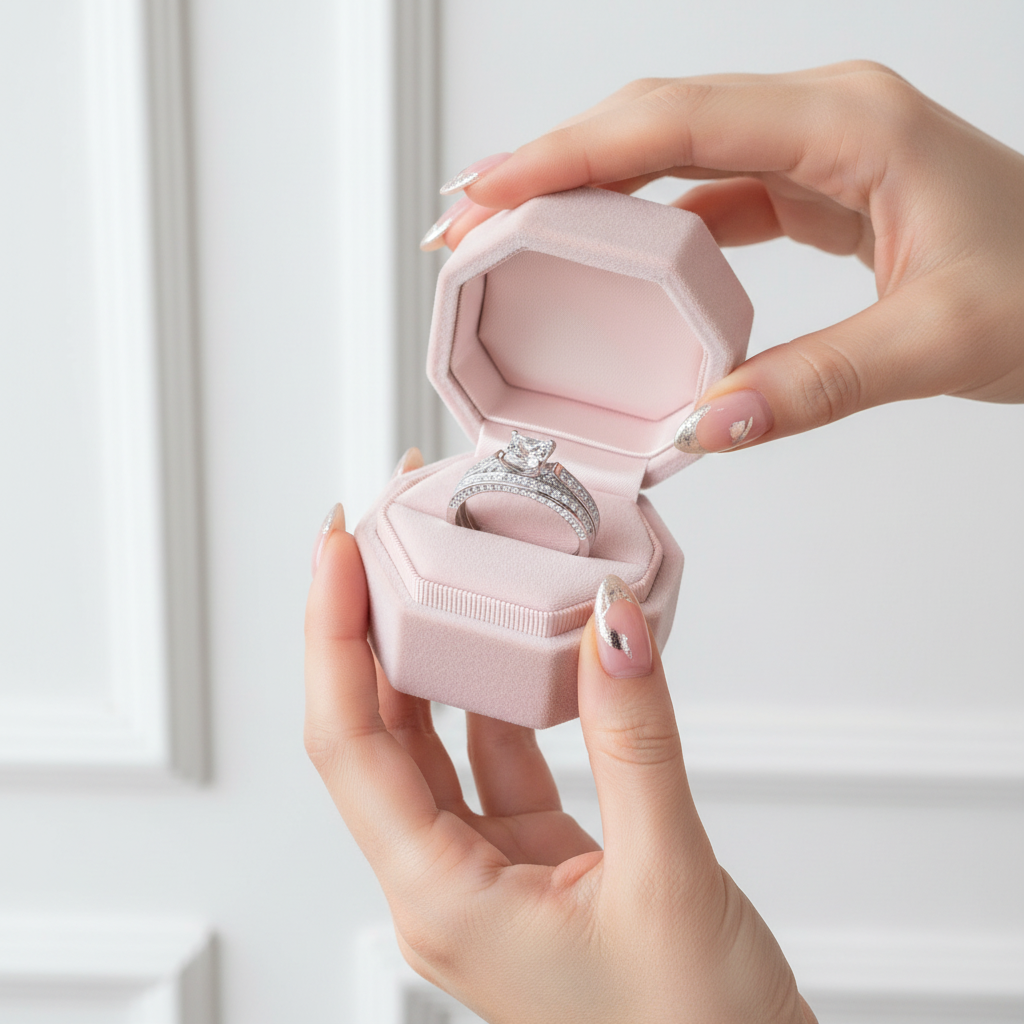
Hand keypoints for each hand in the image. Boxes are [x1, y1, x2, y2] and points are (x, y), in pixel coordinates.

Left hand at [305, 454, 816, 1022]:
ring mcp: (486, 869)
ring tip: (438, 570)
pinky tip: (517, 644)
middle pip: (373, 731)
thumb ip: (633, 740)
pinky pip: (494, 758)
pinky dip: (501, 696)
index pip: (349, 745)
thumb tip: (610, 625)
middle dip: (366, 625)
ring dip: (430, 655)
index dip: (332, 637)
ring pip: (431, 741)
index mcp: (443, 900)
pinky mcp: (532, 859)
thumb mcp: (667, 875)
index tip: (340, 549)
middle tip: (383, 532)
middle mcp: (445, 882)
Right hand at [425, 62, 1023, 452]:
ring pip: (671, 155)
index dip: (568, 155)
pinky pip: (705, 197)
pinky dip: (642, 224)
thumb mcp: (938, 340)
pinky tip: (602, 256)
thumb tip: (699, 427)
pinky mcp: (812, 192)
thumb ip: (813, 384)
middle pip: (653, 122)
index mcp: (848, 124)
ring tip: (509, 230)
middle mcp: (821, 119)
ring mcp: (813, 151)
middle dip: (549, 166)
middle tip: (466, 217)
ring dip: (585, 191)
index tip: (488, 193)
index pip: (675, 124)